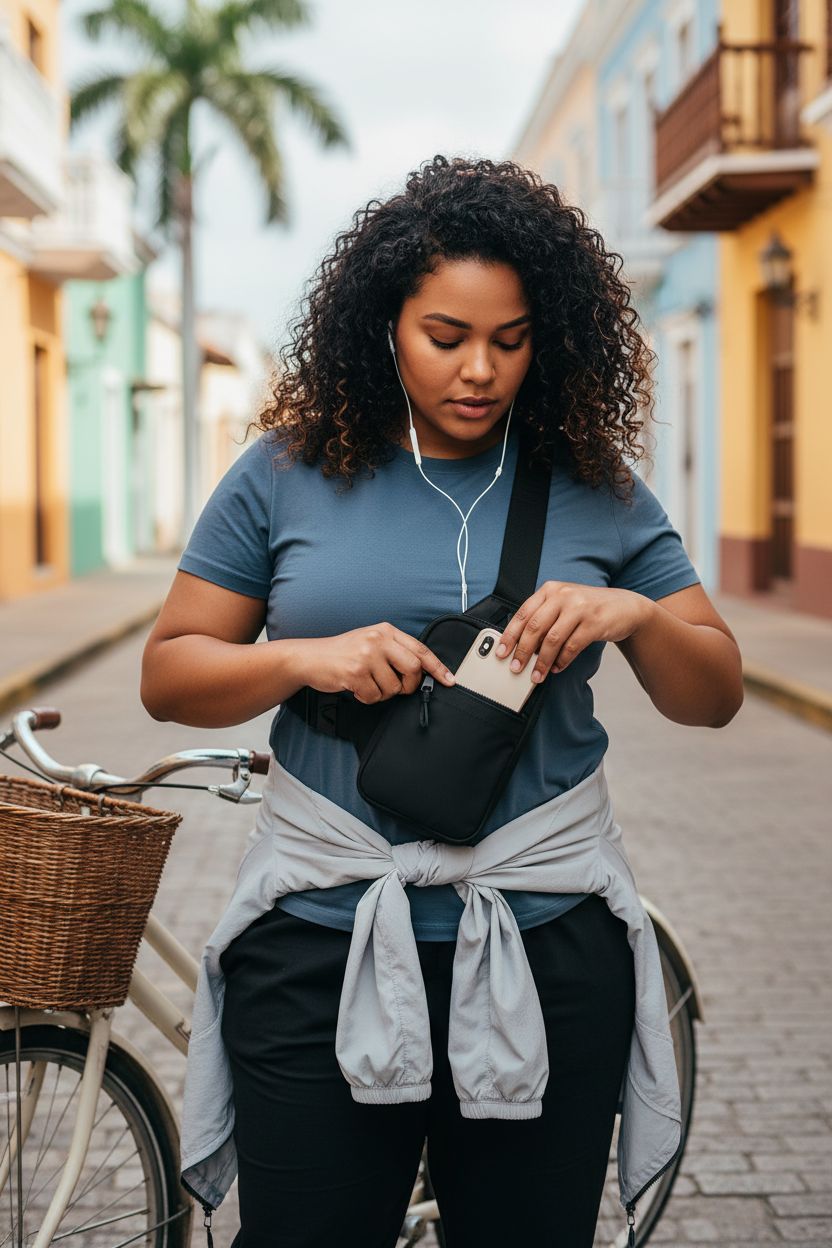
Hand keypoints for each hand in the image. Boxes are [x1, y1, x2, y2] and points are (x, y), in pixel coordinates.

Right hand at [292, 624, 455, 703]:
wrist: (310, 657)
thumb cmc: (343, 653)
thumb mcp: (371, 642)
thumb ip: (395, 651)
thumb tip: (422, 671)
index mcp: (386, 630)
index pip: (421, 649)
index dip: (438, 667)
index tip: (450, 680)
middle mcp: (378, 639)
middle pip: (414, 668)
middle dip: (410, 685)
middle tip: (398, 688)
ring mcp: (366, 654)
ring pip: (394, 687)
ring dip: (383, 694)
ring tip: (368, 684)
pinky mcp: (355, 672)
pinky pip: (375, 696)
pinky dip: (367, 698)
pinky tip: (356, 688)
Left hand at [494, 583, 652, 681]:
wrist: (625, 607)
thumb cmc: (589, 608)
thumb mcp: (563, 604)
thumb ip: (544, 618)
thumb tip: (520, 645)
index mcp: (550, 590)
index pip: (523, 614)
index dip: (510, 635)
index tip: (501, 653)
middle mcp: (563, 595)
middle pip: (535, 627)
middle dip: (522, 651)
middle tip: (516, 668)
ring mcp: (579, 608)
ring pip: (552, 640)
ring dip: (542, 661)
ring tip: (537, 675)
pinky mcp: (594, 622)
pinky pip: (572, 646)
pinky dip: (562, 660)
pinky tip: (557, 668)